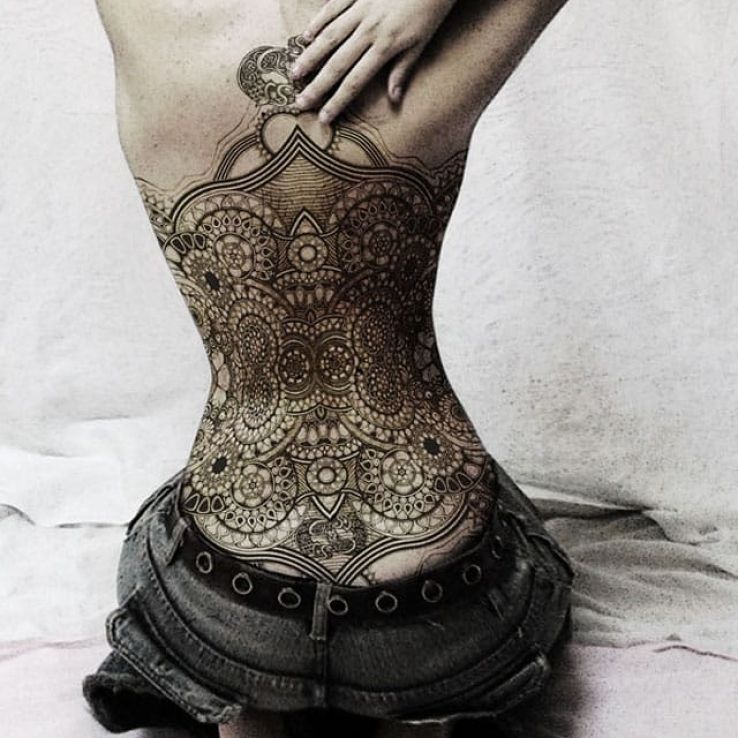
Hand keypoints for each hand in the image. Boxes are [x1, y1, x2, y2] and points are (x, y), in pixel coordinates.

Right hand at [290, 0, 457, 123]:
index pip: (356, 81)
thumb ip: (403, 69)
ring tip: (295, 73)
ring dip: (311, 57)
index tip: (324, 117)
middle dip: (317, 86)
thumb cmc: (431, 8)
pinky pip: (333, 6)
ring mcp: (361, 8)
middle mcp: (368, 29)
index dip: (338, 101)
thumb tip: (393, 99)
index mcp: (385, 46)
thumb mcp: (422, 42)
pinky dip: (318, 21)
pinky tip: (306, 35)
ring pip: (330, 36)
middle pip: (337, 63)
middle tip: (299, 102)